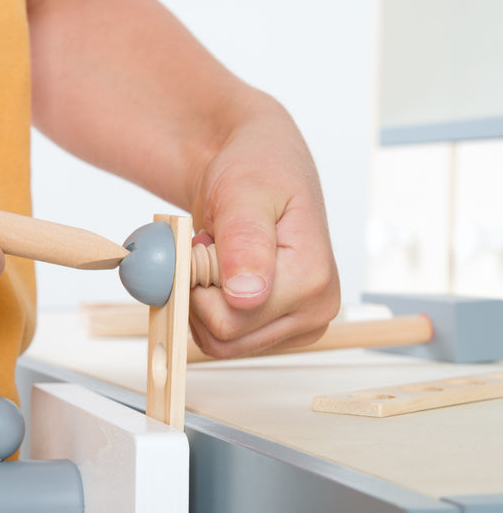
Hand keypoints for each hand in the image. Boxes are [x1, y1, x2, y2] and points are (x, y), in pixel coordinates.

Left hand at [188, 96, 339, 357]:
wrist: (264, 167)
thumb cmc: (257, 169)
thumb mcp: (244, 193)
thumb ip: (244, 241)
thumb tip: (248, 295)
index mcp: (312, 280)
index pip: (229, 320)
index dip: (198, 285)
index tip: (202, 244)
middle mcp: (314, 310)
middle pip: (225, 339)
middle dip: (199, 295)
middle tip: (207, 250)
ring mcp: (298, 324)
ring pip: (222, 344)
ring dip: (201, 303)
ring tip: (216, 259)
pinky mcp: (279, 329)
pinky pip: (227, 340)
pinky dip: (209, 309)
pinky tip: (220, 275)